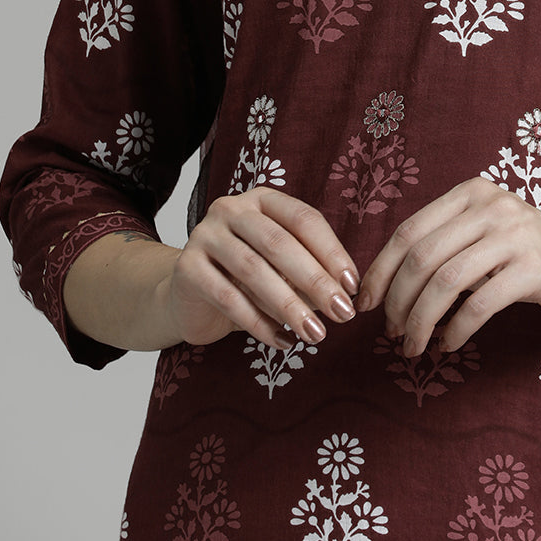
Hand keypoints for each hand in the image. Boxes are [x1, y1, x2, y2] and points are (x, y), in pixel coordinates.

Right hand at [165, 188, 359, 350]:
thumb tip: (345, 292)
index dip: (331, 252)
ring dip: (290, 306)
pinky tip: (281, 341)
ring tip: (315, 333)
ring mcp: (205, 235)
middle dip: (316, 281)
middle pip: (280, 243)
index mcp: (262, 199)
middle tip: (342, 313)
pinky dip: (259, 324)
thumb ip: (306, 269)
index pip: (304, 219)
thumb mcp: (278, 266)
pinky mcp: (187, 268)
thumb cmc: (244, 278)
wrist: (187, 297)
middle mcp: (231, 209)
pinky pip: (228, 298)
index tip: (353, 286)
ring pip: (254, 271)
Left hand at [356, 177, 540, 356]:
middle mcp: (492, 205)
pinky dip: (457, 330)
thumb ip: (442, 246)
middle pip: (423, 257)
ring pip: (447, 282)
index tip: (366, 302)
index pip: (409, 231)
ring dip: (422, 321)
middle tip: (393, 333)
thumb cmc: (525, 256)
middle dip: (399, 301)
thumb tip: (383, 287)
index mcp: (471, 193)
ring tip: (414, 346)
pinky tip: (449, 345)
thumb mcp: (481, 236)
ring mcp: (516, 234)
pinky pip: (480, 304)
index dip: (381, 270)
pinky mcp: (536, 267)